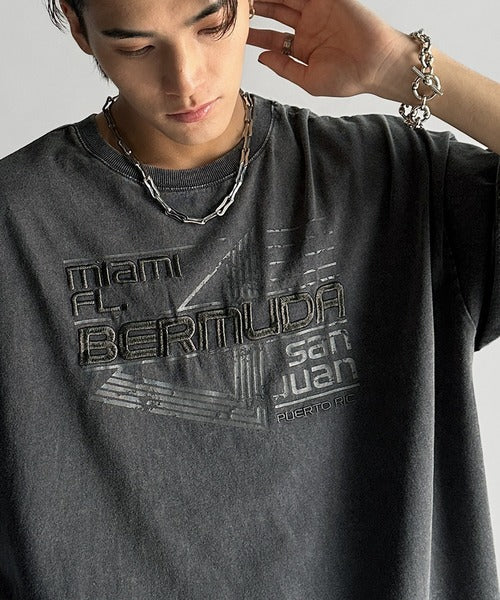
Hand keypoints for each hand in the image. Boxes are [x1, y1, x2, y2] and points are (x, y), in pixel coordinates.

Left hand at [247, 0, 411, 98]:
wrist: (377, 64)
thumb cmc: (349, 78)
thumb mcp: (308, 79)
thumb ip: (284, 67)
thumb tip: (261, 58)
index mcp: (302, 48)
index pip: (271, 38)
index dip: (254, 34)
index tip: (235, 32)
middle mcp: (307, 28)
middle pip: (274, 12)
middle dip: (255, 7)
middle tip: (237, 6)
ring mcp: (317, 11)